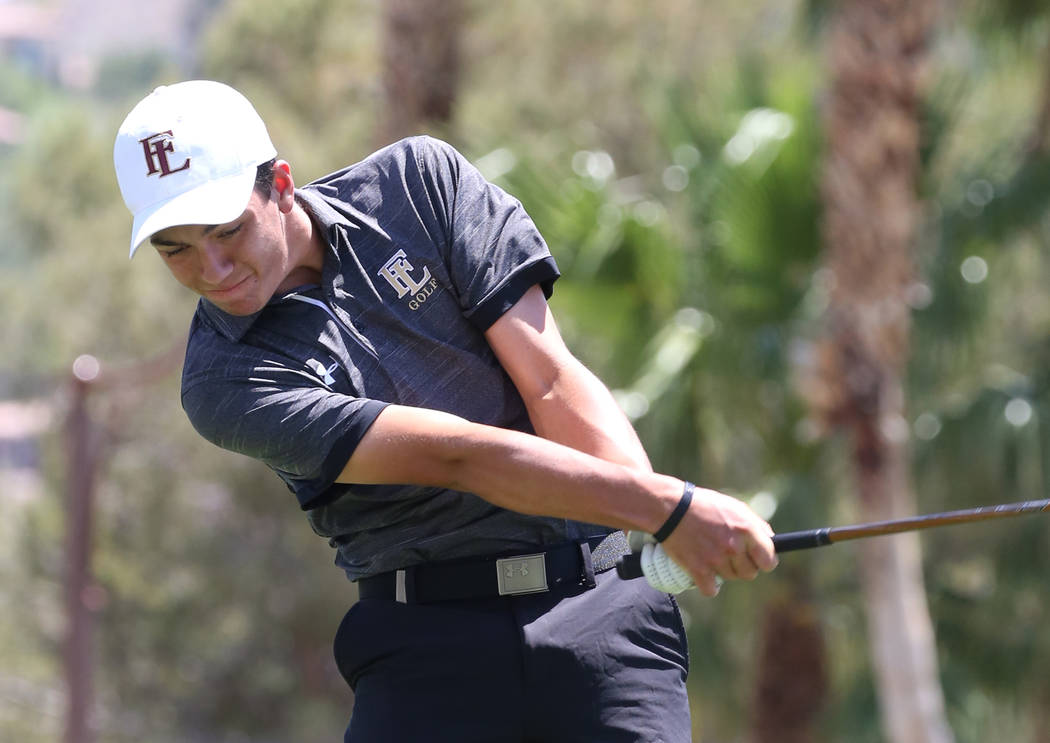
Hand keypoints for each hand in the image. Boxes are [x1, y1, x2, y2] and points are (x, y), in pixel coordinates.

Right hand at [660, 486, 777, 596]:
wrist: (670, 509)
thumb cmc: (703, 505)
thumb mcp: (734, 506)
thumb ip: (756, 524)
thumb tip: (771, 541)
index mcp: (746, 529)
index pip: (769, 561)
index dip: (764, 561)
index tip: (757, 559)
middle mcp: (733, 546)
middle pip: (750, 573)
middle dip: (742, 566)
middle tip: (729, 554)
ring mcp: (716, 559)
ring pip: (731, 578)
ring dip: (724, 571)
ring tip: (712, 554)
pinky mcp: (698, 570)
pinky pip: (712, 590)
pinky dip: (708, 584)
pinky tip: (703, 571)